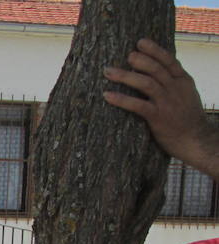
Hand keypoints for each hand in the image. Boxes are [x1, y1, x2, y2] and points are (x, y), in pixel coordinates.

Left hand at [103, 39, 206, 164]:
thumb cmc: (188, 120)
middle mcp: (176, 89)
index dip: (154, 50)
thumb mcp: (186, 96)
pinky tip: (108, 95)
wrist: (196, 140)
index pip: (169, 60)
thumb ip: (174, 84)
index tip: (140, 42)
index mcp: (183, 82)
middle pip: (155, 69)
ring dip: (125, 76)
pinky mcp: (158, 117)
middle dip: (139, 60)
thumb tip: (157, 73)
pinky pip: (137, 105)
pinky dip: (121, 99)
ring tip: (109, 71)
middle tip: (125, 55)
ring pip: (145, 83)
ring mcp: (167, 103)